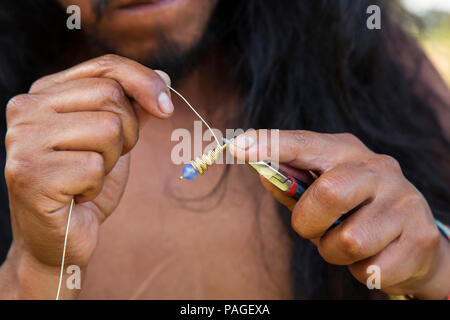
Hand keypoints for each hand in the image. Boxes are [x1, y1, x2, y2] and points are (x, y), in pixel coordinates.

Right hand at [3, 55, 172, 296]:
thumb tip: (165, 79)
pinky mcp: (29, 174)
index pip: (106, 65)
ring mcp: (22, 140)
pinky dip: (96, 186)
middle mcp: (25, 109)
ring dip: (111, 160)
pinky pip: (95, 167)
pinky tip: (76, 195)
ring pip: (107, 129)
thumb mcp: (113, 139)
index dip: (145, 82)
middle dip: (126, 133)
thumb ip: (132, 107)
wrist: (60, 236)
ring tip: (87, 176)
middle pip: (111, 97)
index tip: (166, 107)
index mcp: (45, 92)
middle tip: (105, 159)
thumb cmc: (86, 184)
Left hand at [229, 130, 448, 298]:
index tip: (238, 146)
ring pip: (348, 241)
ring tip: (347, 245)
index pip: (305, 143)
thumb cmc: (356, 213)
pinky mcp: (420, 238)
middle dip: (308, 223)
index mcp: (347, 153)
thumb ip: (293, 186)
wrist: (414, 242)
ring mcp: (404, 201)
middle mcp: (380, 169)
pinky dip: (361, 271)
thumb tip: (262, 175)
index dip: (271, 145)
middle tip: (312, 228)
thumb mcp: (322, 194)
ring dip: (334, 253)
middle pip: (328, 194)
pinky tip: (374, 258)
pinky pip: (372, 269)